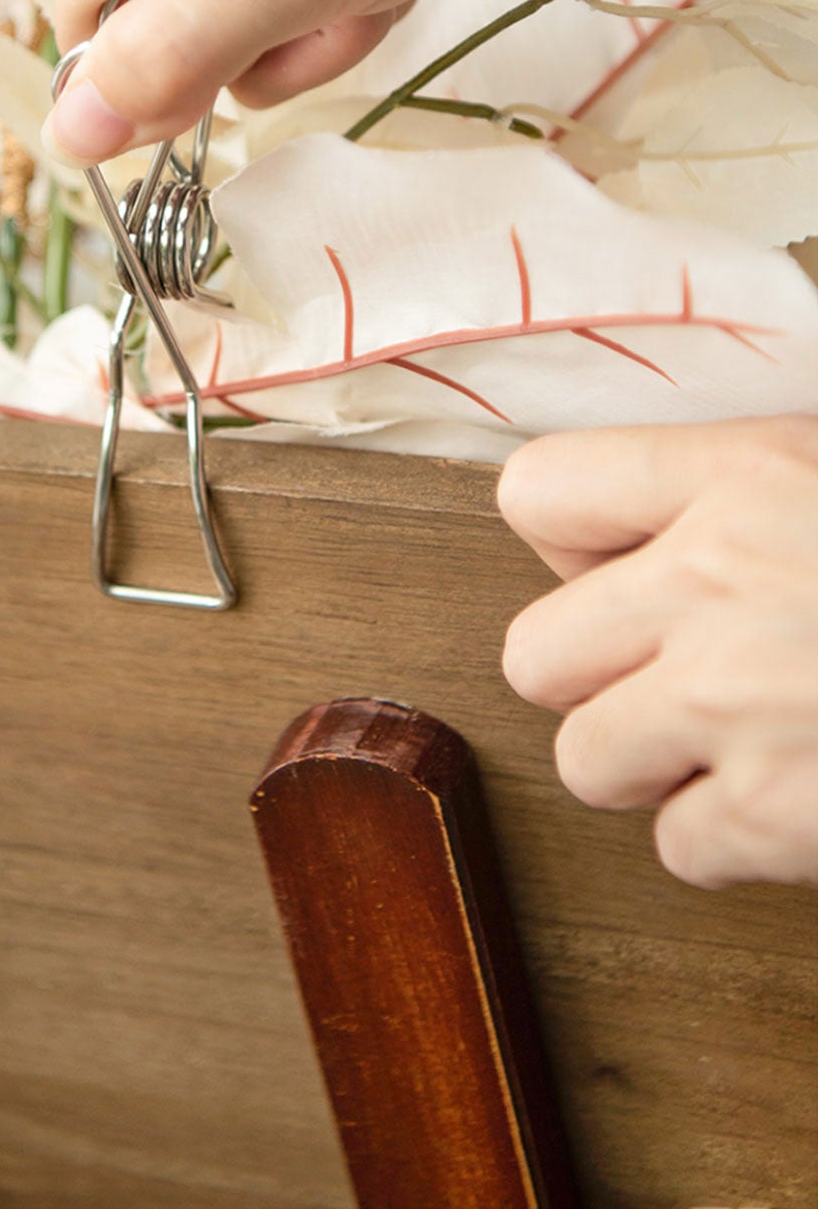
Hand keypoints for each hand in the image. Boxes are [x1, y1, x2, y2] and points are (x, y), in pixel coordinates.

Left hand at [498, 417, 817, 888]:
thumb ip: (725, 493)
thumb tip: (607, 552)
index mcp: (742, 475)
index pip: (538, 491)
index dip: (573, 545)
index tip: (629, 573)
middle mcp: (715, 579)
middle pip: (533, 652)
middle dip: (600, 680)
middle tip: (689, 679)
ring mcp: (733, 700)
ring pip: (586, 760)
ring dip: (655, 766)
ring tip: (748, 739)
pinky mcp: (772, 813)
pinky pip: (680, 847)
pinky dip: (735, 840)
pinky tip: (799, 795)